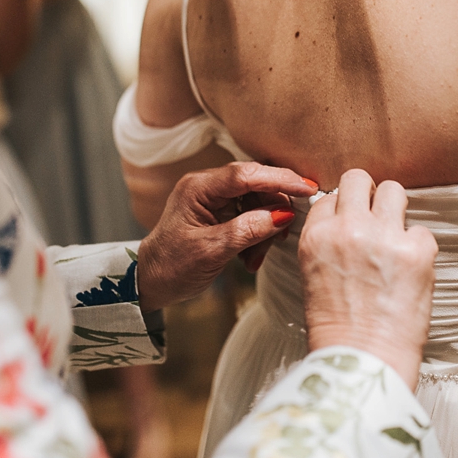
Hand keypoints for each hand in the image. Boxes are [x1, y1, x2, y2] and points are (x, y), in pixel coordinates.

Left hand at [137, 163, 317, 312]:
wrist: (150, 283)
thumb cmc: (172, 267)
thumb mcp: (211, 251)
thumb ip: (247, 230)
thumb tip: (283, 215)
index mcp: (199, 188)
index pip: (246, 174)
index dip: (279, 179)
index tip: (307, 188)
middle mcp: (207, 186)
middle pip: (256, 185)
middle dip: (273, 211)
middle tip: (281, 237)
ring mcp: (213, 198)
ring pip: (257, 202)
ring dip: (264, 230)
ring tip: (255, 259)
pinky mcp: (219, 212)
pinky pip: (250, 215)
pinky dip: (256, 235)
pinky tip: (250, 258)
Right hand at [298, 170, 437, 389]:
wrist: (363, 361)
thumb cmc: (337, 329)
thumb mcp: (313, 276)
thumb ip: (327, 242)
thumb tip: (345, 222)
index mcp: (316, 236)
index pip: (329, 197)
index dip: (343, 210)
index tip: (352, 226)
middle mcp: (347, 229)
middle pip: (358, 178)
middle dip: (368, 194)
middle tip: (376, 218)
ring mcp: (384, 236)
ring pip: (394, 190)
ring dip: (395, 210)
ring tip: (395, 238)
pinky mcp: (417, 250)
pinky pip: (422, 230)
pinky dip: (418, 248)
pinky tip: (410, 272)